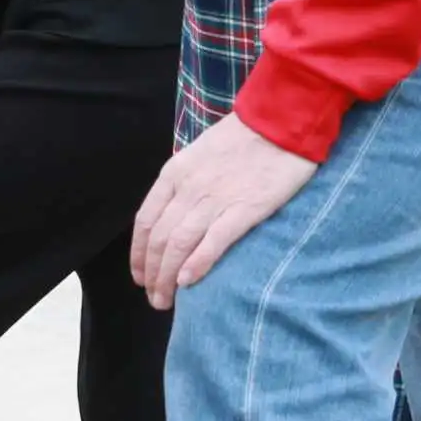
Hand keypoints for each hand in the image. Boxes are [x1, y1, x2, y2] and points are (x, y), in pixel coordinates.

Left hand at [132, 115, 318, 307]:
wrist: (281, 120)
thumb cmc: (244, 137)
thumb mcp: (200, 154)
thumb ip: (185, 183)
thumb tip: (176, 216)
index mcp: (174, 174)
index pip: (145, 221)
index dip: (139, 254)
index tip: (139, 276)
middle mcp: (188, 188)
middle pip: (159, 239)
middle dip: (151, 274)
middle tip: (153, 299)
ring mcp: (215, 198)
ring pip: (179, 245)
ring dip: (167, 277)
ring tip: (165, 300)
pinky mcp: (245, 208)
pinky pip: (213, 241)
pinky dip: (197, 264)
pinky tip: (188, 283)